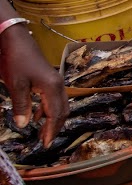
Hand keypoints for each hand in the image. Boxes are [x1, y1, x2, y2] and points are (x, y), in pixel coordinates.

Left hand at [0, 26, 66, 146]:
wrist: (17, 40)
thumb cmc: (17, 61)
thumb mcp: (16, 85)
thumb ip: (21, 106)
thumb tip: (23, 125)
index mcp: (52, 88)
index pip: (55, 115)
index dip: (51, 131)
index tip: (45, 144)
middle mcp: (58, 86)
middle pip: (62, 111)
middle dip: (55, 128)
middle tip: (45, 142)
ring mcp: (55, 82)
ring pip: (59, 106)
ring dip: (52, 120)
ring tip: (41, 133)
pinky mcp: (49, 80)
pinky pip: (54, 99)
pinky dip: (47, 111)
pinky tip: (36, 116)